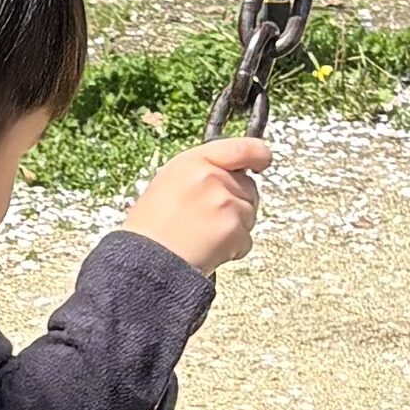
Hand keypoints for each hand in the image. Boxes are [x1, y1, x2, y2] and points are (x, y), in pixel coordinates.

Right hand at [119, 134, 267, 275]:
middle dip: (237, 203)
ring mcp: (225, 202)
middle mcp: (212, 177)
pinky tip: (209, 251)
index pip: (241, 147)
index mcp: (193, 161)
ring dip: (234, 228)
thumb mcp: (168, 184)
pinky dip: (233, 249)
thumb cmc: (150, 229)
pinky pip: (246, 239)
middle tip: (210, 221)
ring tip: (204, 237)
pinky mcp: (234, 228)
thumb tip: (228, 177)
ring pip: (249, 214)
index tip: (263, 160)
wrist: (146, 261)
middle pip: (248, 187)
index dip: (258, 154)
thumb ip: (201, 175)